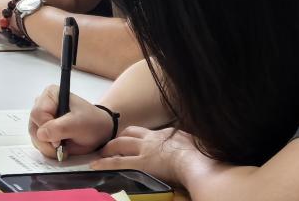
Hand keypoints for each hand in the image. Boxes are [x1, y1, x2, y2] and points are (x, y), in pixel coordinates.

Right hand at [29, 85, 115, 158]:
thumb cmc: (91, 122)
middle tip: (61, 147)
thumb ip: (59, 128)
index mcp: (50, 94)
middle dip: (46, 141)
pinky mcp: (42, 129)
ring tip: (63, 147)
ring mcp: (41, 117)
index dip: (46, 128)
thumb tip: (41, 134)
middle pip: (33, 125)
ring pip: (34, 135)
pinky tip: (60, 147)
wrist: (99, 131)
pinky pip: (38, 142)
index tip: (59, 140)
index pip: (37, 113)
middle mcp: (43, 104)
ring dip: (47, 147)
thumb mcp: (78, 124)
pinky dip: (48, 149)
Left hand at [94, 126, 208, 187]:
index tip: (132, 140)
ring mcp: (144, 150)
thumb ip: (188, 141)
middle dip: (119, 138)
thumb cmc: (202, 156)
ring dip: (109, 148)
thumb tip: (193, 142)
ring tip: (101, 154)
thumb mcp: (196, 142)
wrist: (198, 162)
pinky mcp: (141, 164)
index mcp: (165, 134)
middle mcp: (151, 139)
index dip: (136, 136)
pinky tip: (96, 165)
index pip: (145, 132)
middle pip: (129, 134)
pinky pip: (117, 162)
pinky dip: (104, 163)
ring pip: (120, 144)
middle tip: (111, 145)